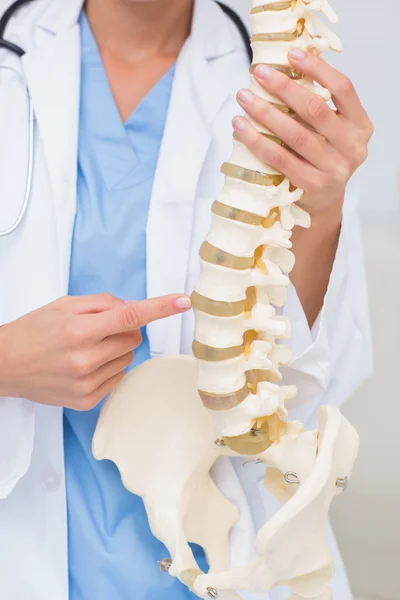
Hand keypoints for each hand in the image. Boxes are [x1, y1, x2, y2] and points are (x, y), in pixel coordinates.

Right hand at [0, 293, 190, 409]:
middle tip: (98, 330)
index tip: (183, 302)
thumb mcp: (64, 305)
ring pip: (128, 358)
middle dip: (123, 330)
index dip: (160, 308)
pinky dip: (109, 367)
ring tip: (86, 349)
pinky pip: (118, 377)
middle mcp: (85, 359)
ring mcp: (87, 383)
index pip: (129, 316)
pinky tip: (85, 365)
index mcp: (79, 329)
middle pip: (134, 338)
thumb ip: (102, 303)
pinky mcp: (87, 401)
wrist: (5, 365)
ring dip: (116, 349)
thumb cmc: (34, 331)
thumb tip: (133, 308)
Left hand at [233, 49, 373, 215]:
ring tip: (244, 97)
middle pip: (315, 109)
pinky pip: (280, 159)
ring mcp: (335, 169)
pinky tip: (241, 127)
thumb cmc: (322, 157)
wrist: (323, 201)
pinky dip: (257, 141)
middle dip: (284, 88)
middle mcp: (352, 147)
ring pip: (295, 135)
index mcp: (360, 125)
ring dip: (265, 113)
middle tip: (259, 73)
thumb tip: (283, 69)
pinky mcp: (313, 185)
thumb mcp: (330, 130)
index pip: (343, 88)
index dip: (317, 69)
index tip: (291, 54)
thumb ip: (316, 106)